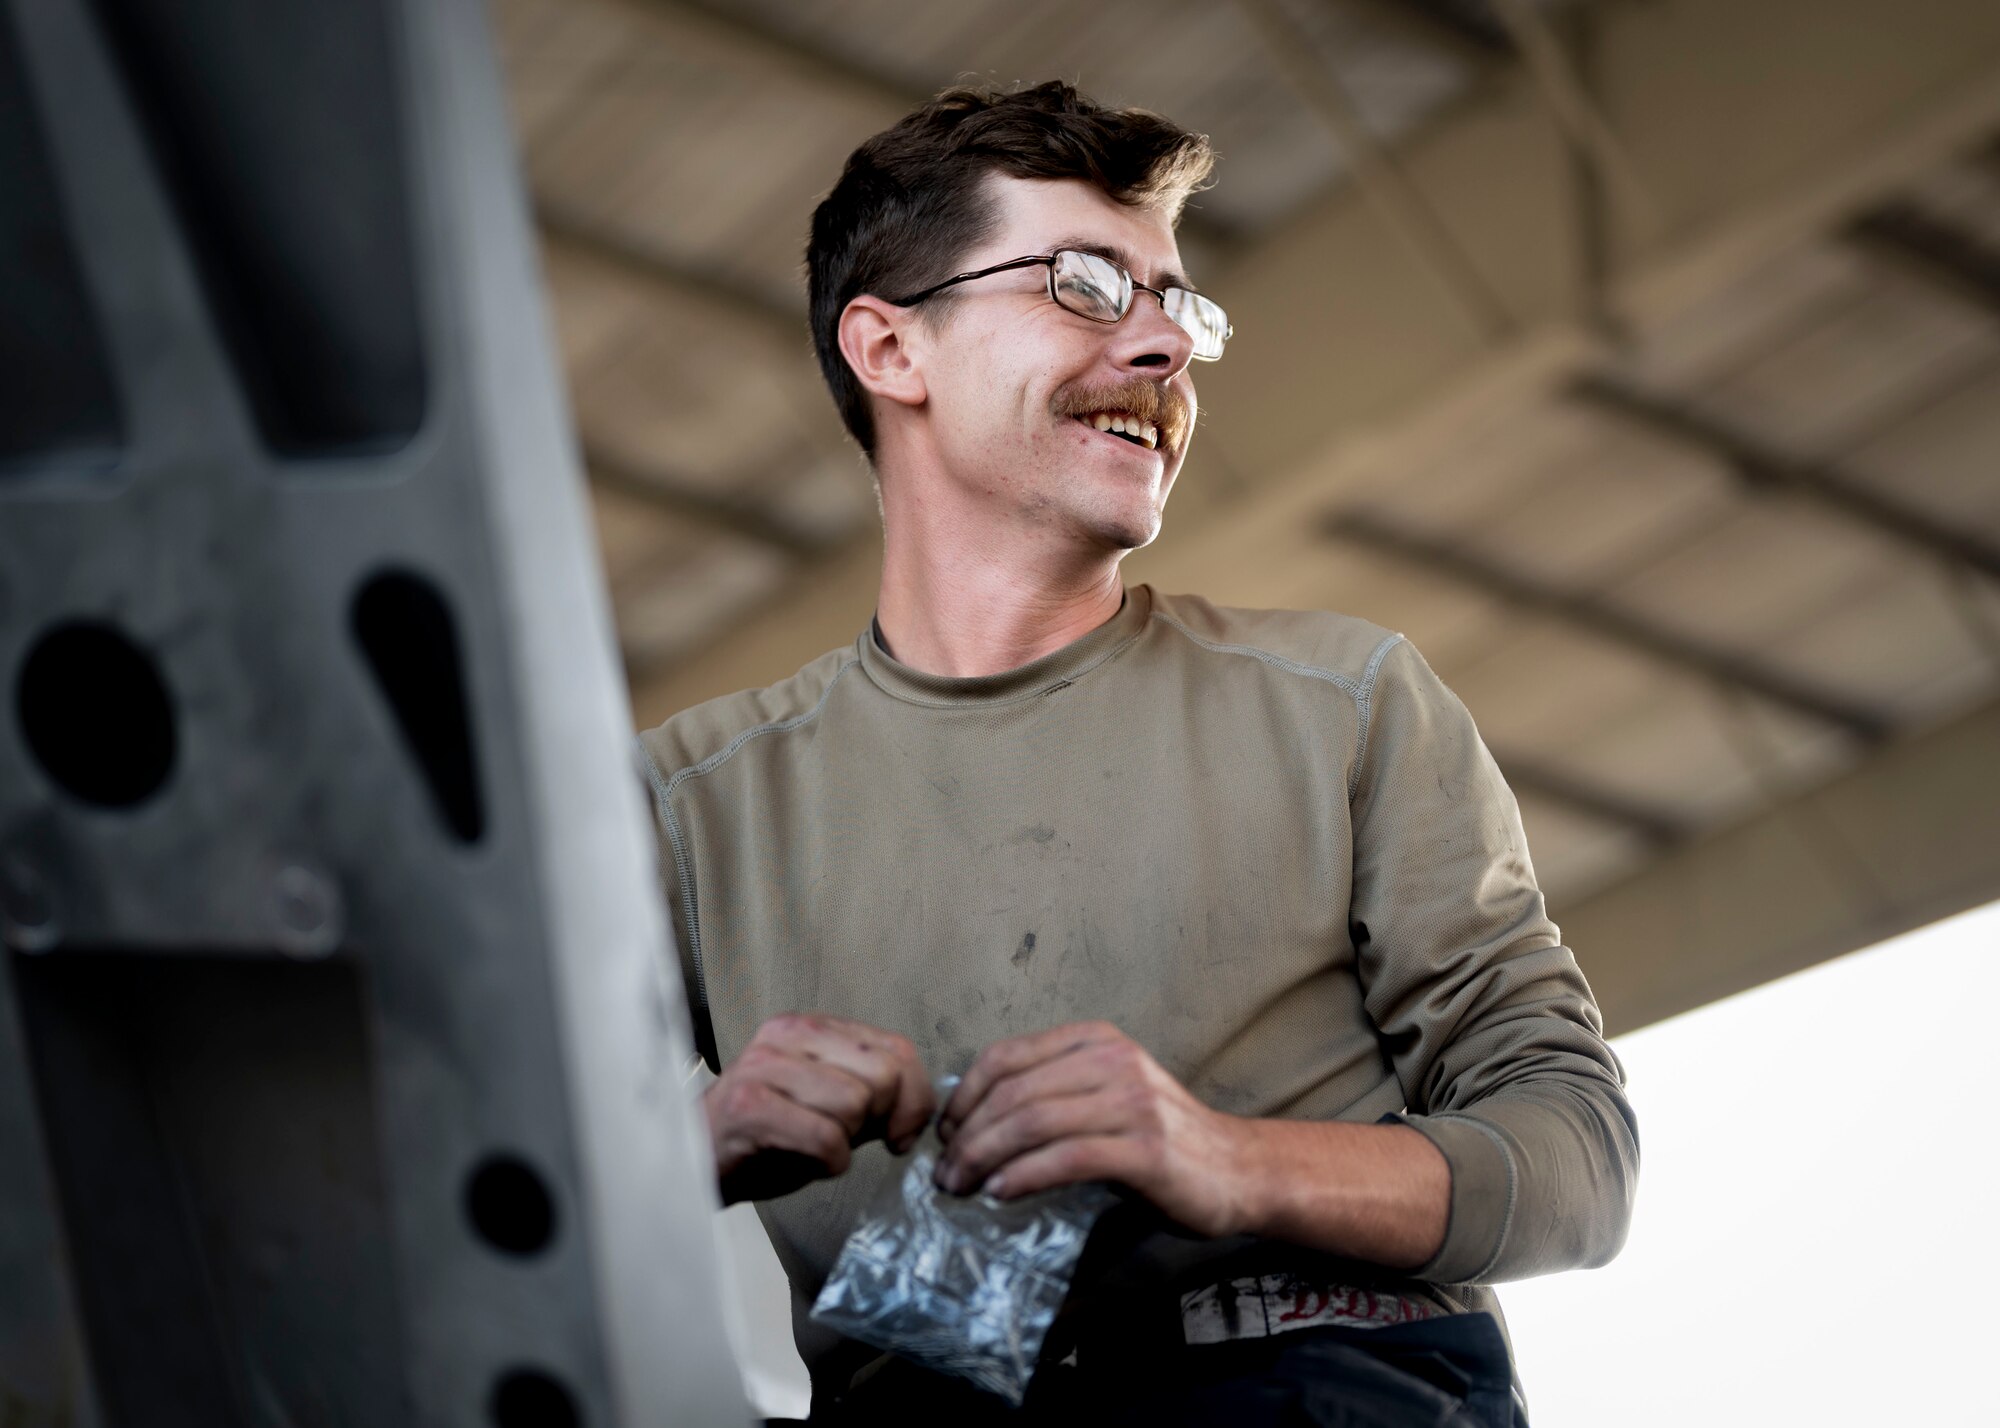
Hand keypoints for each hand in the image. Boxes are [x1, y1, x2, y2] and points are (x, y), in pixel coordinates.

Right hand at [704, 1013, 932, 1204]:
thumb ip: (873, 1093)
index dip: (915, 1098)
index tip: (901, 1131)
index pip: (897, 1047)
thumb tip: (919, 1105)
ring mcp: (765, 1067)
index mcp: (811, 1027)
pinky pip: (826, 1138)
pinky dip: (829, 1162)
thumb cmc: (765, 1137)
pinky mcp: (750, 1107)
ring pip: (855, 1104)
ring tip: (816, 1144)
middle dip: (881, 1119)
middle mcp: (787, 1035)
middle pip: (883, 1075)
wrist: (696, 1161)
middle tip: (852, 1138)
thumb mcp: (826, 1102)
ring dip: (848, 1142)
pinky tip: (804, 1160)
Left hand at [933, 1020, 1249, 1236]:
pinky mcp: (1146, 1149)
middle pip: (1013, 1093)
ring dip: (984, 1159)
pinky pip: (1067, 1158)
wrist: (1238, 1171)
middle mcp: (1113, 1061)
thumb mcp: (1104, 1097)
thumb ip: (1051, 1094)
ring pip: (1032, 1123)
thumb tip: (972, 1121)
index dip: (963, 1096)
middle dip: (966, 1137)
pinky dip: (1023, 1176)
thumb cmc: (1160, 1140)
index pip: (1005, 1056)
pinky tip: (1000, 1193)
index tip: (944, 1135)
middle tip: (943, 1174)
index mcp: (1096, 1041)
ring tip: (960, 1188)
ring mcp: (1133, 1103)